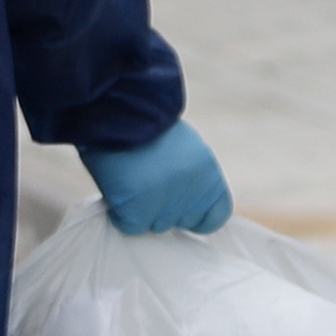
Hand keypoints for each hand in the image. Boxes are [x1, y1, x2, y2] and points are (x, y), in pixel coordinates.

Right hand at [82, 121, 229, 235]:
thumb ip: (190, 178)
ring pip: (154, 226)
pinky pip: (130, 225)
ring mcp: (166, 205)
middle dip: (163, 209)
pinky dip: (120, 212)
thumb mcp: (185, 150)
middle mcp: (193, 193)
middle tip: (146, 182)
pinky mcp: (138, 211)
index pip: (217, 216)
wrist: (121, 110)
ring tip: (132, 180)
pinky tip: (118, 187)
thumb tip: (183, 201)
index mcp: (210, 177)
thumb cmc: (148, 125)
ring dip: (142, 210)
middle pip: (180, 222)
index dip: (197, 216)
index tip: (181, 207)